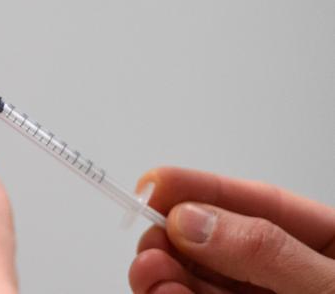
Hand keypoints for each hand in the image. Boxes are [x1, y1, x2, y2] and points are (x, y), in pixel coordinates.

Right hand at [129, 167, 334, 292]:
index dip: (201, 188)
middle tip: (152, 237)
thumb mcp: (330, 283)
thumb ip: (265, 250)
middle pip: (216, 240)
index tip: (155, 183)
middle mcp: (285, 269)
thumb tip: (194, 220)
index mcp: (324, 242)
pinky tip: (162, 291)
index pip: (256, 203)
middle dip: (174, 235)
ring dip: (166, 269)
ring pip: (199, 276)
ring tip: (148, 269)